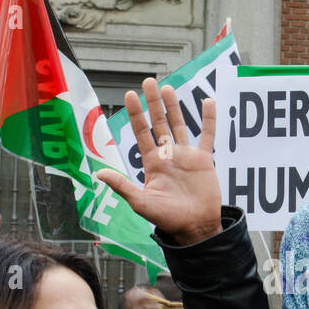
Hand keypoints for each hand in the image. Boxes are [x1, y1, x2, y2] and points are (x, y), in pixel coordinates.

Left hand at [93, 78, 222, 245]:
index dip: (136, 114)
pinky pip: (207, 135)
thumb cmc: (167, 218)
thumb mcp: (141, 203)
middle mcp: (168, 155)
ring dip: (174, 107)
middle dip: (153, 103)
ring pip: (179, 125)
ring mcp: (186, 155)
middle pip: (159, 123)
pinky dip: (209, 119)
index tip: (130, 95)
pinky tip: (208, 102)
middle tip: (149, 81)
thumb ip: (122, 186)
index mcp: (152, 162)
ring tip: (168, 88)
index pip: (142, 132)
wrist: (195, 227)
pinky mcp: (204, 160)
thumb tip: (99, 174)